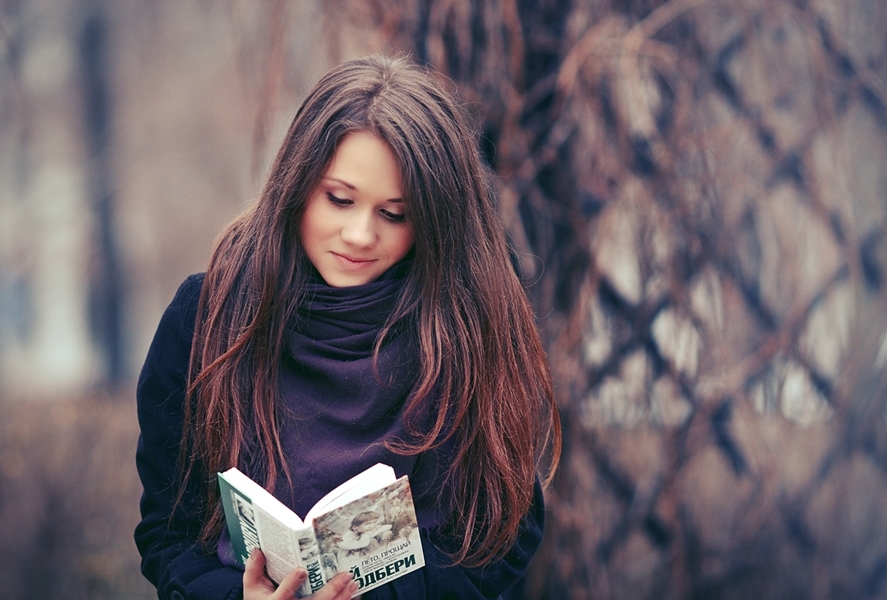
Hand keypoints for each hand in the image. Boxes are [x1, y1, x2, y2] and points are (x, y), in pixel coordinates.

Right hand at [244, 549, 359, 599]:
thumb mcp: (251, 588)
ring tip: (352, 582)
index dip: (292, 583)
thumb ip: (254, 568)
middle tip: (345, 575)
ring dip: (342, 596)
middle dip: (331, 590)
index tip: (302, 570)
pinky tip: (352, 593)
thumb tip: (258, 549)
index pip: (284, 594)